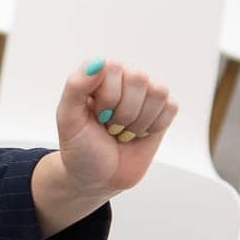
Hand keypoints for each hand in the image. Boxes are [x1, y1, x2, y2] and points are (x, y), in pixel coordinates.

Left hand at [54, 58, 178, 195]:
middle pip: (139, 79)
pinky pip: (171, 107)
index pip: (115, 69)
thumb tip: (98, 62)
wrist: (97, 177)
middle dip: (123, 112)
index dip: (108, 98)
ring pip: (158, 92)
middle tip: (110, 126)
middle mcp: (123, 78)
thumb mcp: (68, 118)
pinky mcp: (162, 110)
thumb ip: (76, 86)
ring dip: (139, 121)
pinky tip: (139, 134)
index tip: (97, 117)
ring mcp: (144, 94)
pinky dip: (154, 126)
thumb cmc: (80, 147)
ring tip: (123, 131)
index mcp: (98, 74)